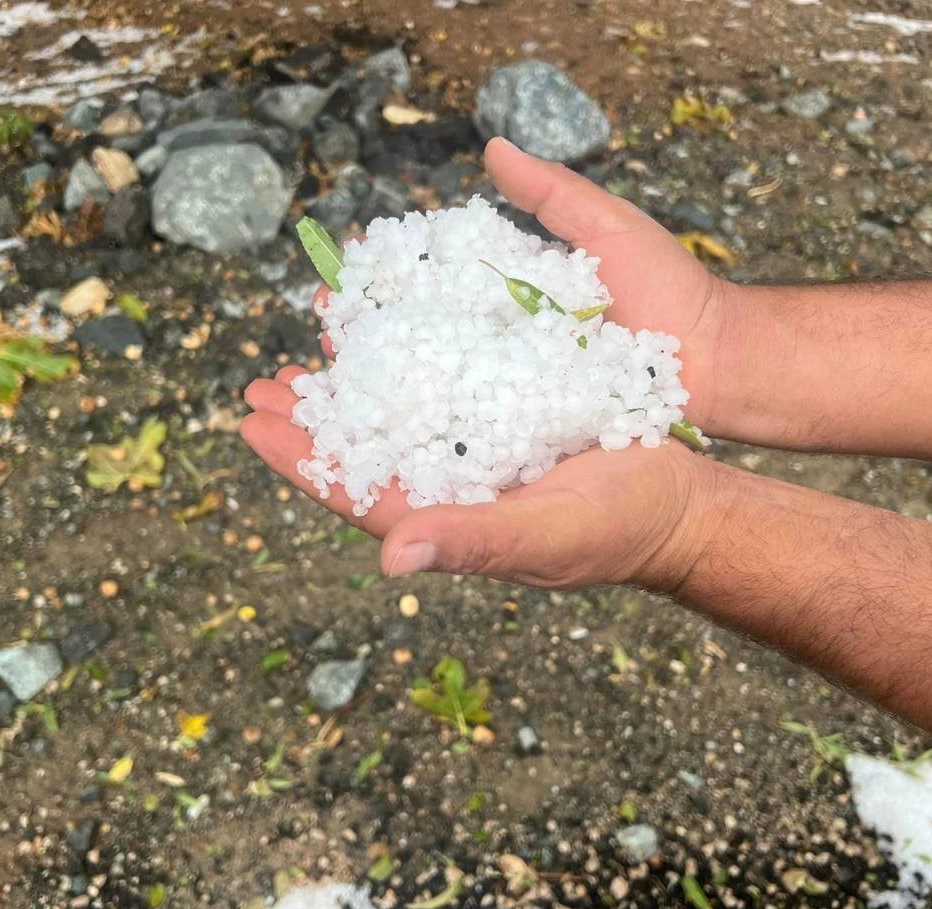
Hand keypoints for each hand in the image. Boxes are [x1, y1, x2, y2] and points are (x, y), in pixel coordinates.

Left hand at [241, 138, 729, 586]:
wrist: (679, 496)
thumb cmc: (618, 527)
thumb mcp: (548, 535)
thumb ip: (473, 544)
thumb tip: (390, 561)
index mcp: (448, 519)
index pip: (358, 494)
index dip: (302, 461)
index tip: (252, 423)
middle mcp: (450, 483)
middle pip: (365, 451)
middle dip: (311, 420)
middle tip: (261, 383)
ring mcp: (474, 449)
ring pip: (397, 411)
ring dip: (352, 382)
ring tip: (309, 348)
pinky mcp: (503, 415)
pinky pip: (441, 382)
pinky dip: (410, 353)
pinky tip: (391, 325)